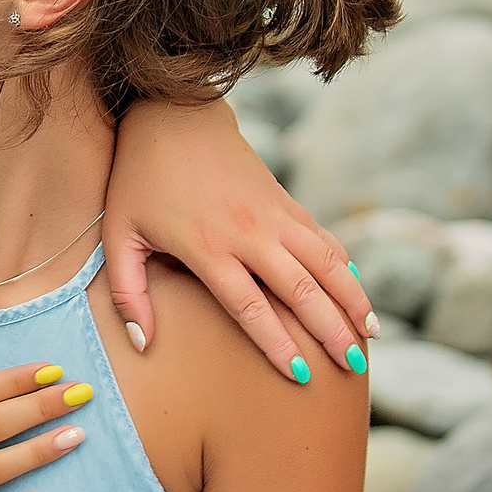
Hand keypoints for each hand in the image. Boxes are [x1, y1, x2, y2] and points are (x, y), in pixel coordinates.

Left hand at [106, 97, 375, 381]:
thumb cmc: (138, 180)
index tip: (300, 377)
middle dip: (331, 331)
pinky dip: (345, 268)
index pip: (251, 307)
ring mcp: (272, 213)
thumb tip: (142, 345)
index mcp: (208, 246)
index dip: (278, 344)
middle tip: (353, 368)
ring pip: (326, 262)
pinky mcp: (284, 201)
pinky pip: (323, 239)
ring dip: (352, 299)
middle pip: (301, 289)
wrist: (172, 114)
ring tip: (372, 336)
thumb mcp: (119, 236)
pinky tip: (360, 294)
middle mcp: (249, 231)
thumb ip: (128, 294)